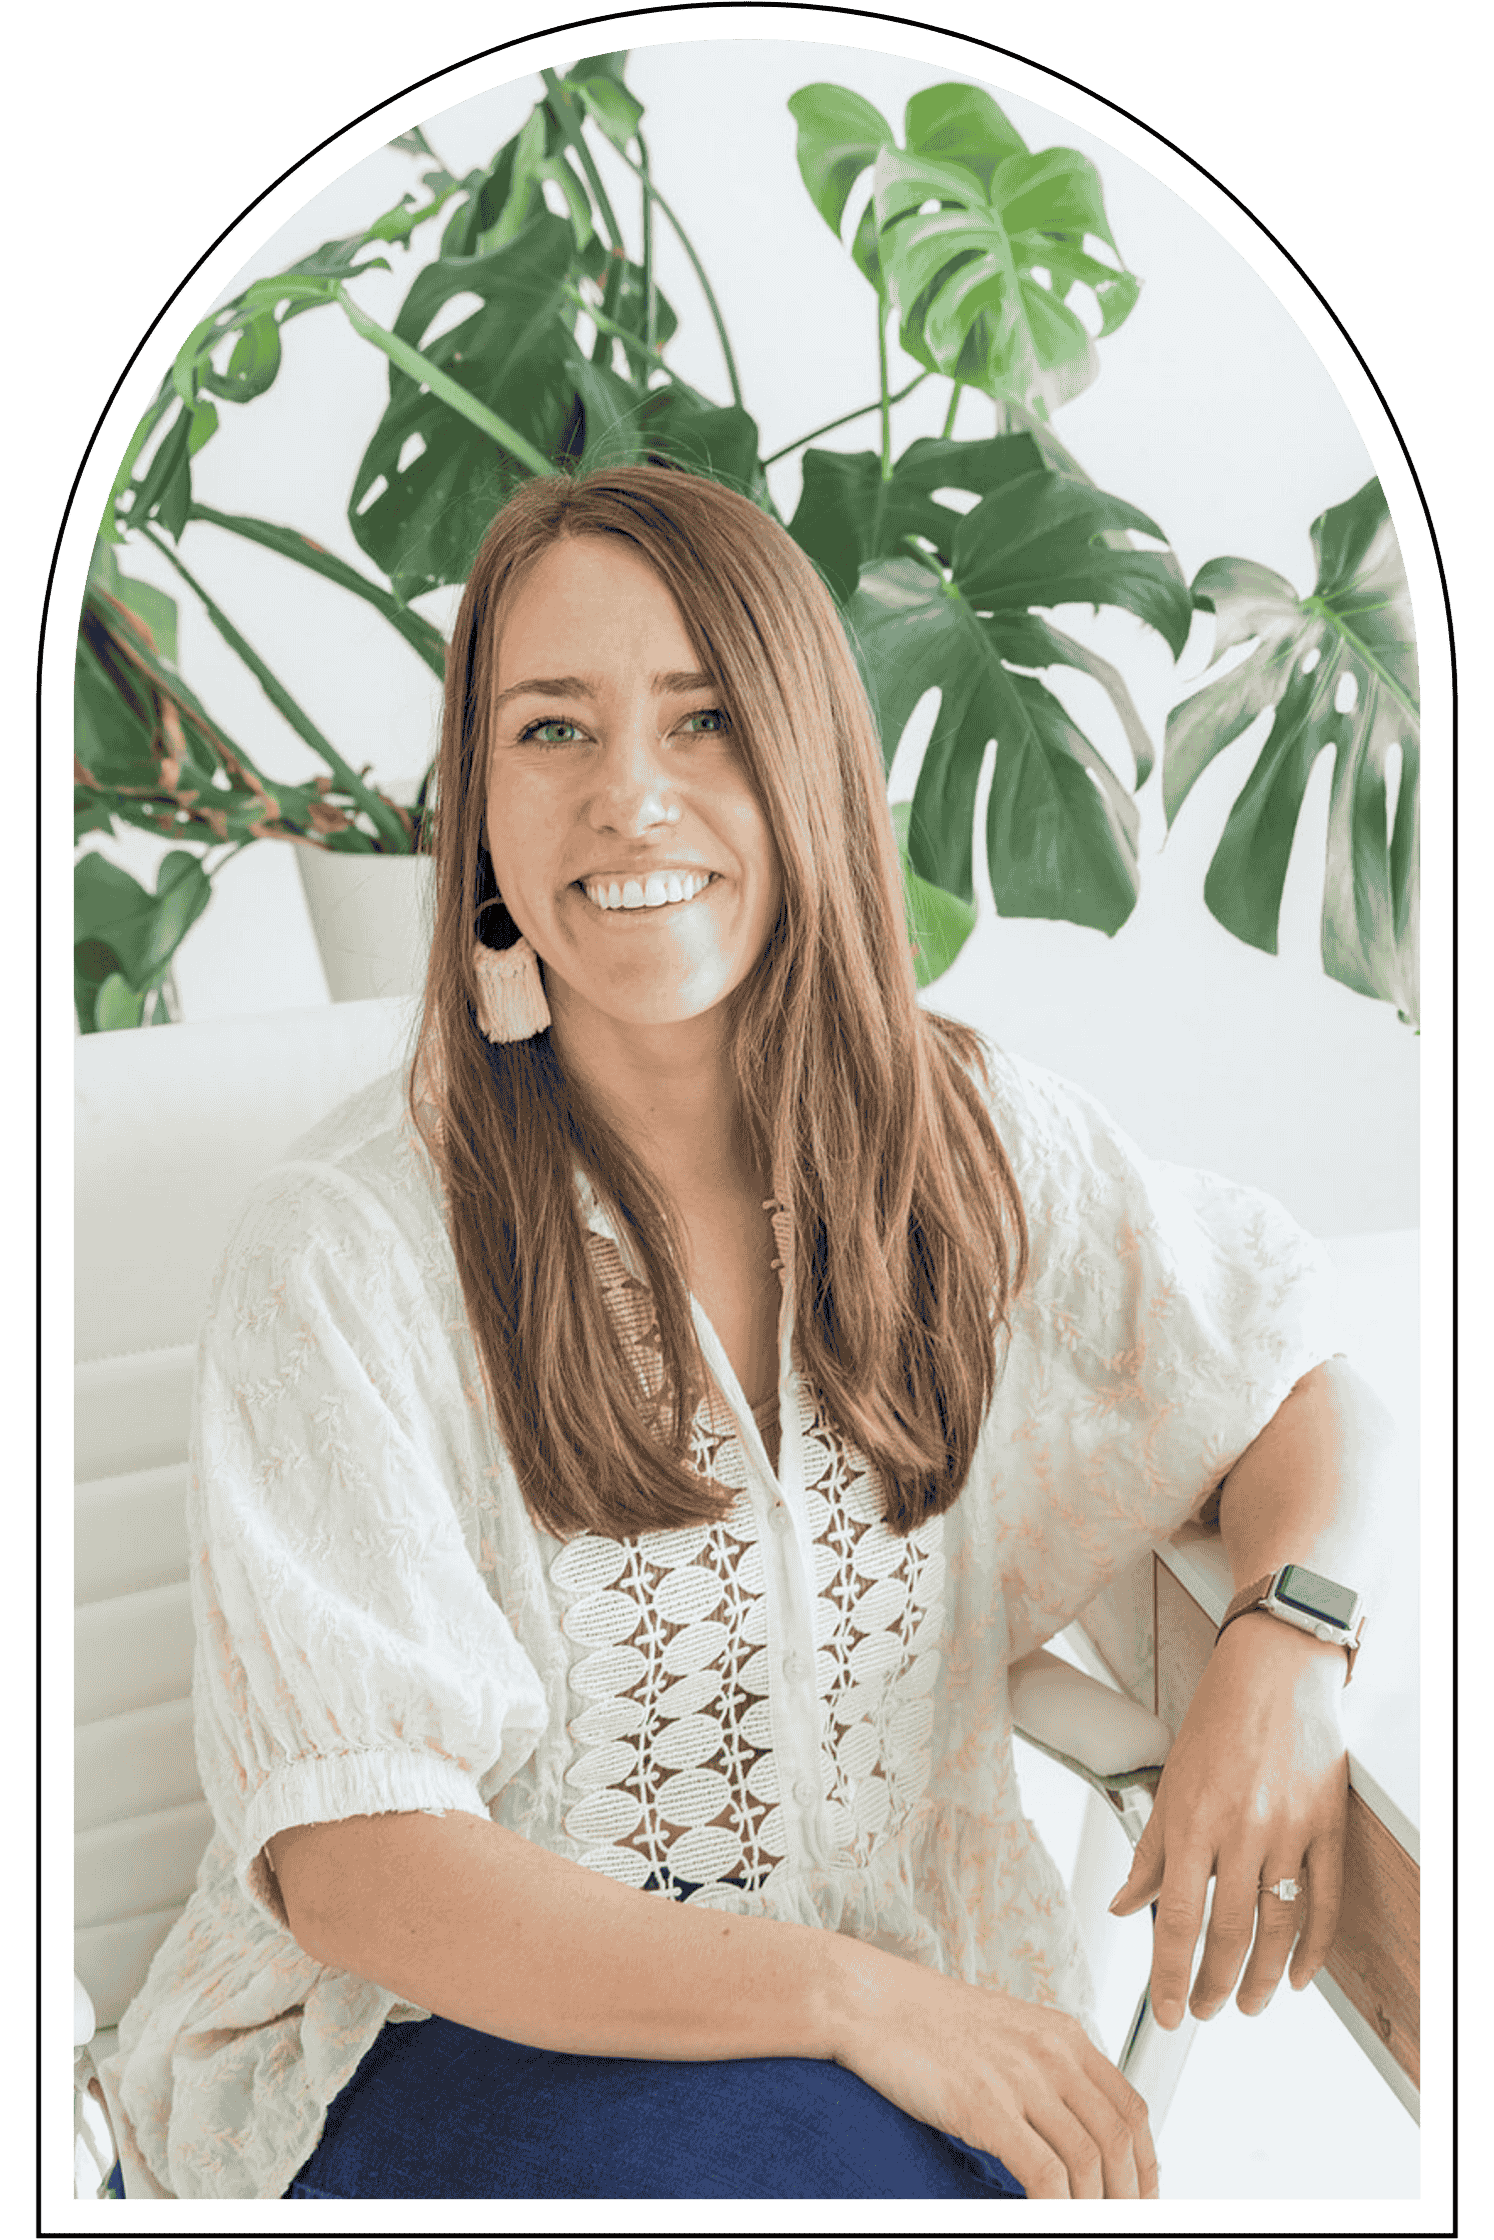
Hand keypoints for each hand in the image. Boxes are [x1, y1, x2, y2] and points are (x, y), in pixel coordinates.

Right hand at [829, 1946, 1157, 2199]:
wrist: (870, 2000)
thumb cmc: (930, 2023)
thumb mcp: (1008, 2033)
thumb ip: (1048, 2070)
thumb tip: (1077, 2128)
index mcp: (1063, 2035)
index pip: (1132, 2109)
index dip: (1147, 2164)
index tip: (1142, 2198)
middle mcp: (1052, 2054)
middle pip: (1118, 2141)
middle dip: (1128, 2197)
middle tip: (1121, 2225)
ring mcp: (1019, 2079)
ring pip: (1088, 2163)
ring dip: (1094, 2209)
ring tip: (1083, 2230)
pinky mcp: (984, 2107)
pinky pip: (1042, 2175)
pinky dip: (1054, 2210)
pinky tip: (1045, 2220)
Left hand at [1108, 1611, 1348, 2027]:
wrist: (1274, 1670)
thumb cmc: (1216, 1721)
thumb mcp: (1170, 1783)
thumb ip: (1150, 1852)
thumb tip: (1122, 1907)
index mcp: (1191, 1819)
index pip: (1176, 1918)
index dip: (1169, 1974)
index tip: (1167, 2013)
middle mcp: (1240, 1830)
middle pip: (1229, 1933)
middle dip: (1213, 1985)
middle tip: (1203, 2011)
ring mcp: (1289, 1830)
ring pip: (1277, 1928)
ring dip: (1262, 1979)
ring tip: (1247, 2005)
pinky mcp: (1327, 1826)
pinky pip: (1324, 1902)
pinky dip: (1314, 1948)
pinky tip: (1300, 1977)